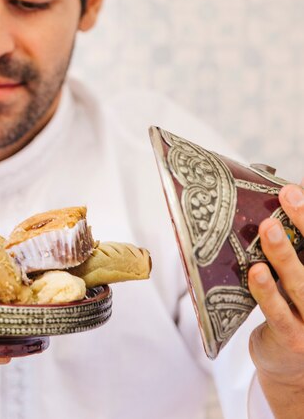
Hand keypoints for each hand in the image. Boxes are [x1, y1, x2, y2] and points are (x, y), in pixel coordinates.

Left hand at [248, 179, 303, 417]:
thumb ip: (293, 247)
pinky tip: (256, 271)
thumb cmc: (293, 308)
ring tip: (269, 228)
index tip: (295, 190)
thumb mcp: (298, 277)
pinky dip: (267, 291)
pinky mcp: (294, 339)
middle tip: (288, 196)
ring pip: (302, 284)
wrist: (290, 366)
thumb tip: (275, 198)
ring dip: (284, 254)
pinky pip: (279, 313)